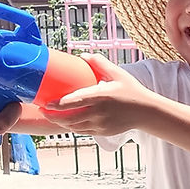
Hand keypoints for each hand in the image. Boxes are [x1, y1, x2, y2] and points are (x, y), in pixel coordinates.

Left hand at [39, 54, 154, 135]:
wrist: (146, 112)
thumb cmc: (131, 90)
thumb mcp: (117, 73)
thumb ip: (99, 63)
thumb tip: (81, 56)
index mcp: (101, 96)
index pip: (74, 102)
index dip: (57, 105)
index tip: (45, 103)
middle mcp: (99, 113)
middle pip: (69, 118)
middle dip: (52, 116)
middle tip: (42, 110)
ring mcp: (100, 125)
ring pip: (74, 127)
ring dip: (61, 123)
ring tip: (51, 115)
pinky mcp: (103, 132)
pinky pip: (82, 131)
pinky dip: (72, 127)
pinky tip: (67, 121)